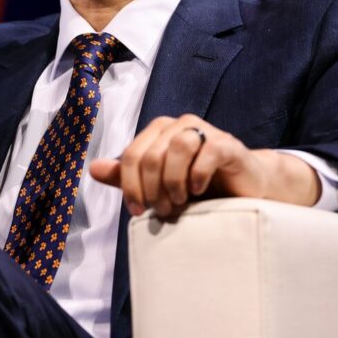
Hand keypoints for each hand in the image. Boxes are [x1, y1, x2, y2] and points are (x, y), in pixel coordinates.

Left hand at [88, 115, 319, 217]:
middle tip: (164, 210)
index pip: (131, 156)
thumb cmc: (198, 186)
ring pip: (177, 148)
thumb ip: (128, 177)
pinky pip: (207, 152)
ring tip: (180, 202)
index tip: (138, 212)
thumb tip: (93, 169)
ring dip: (174, 182)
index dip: (130, 187)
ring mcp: (205, 131)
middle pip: (151, 155)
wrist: (244, 189)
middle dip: (153, 189)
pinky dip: (198, 175)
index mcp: (158, 131)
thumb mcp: (158, 185)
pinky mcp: (228, 143)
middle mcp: (179, 125)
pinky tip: (199, 191)